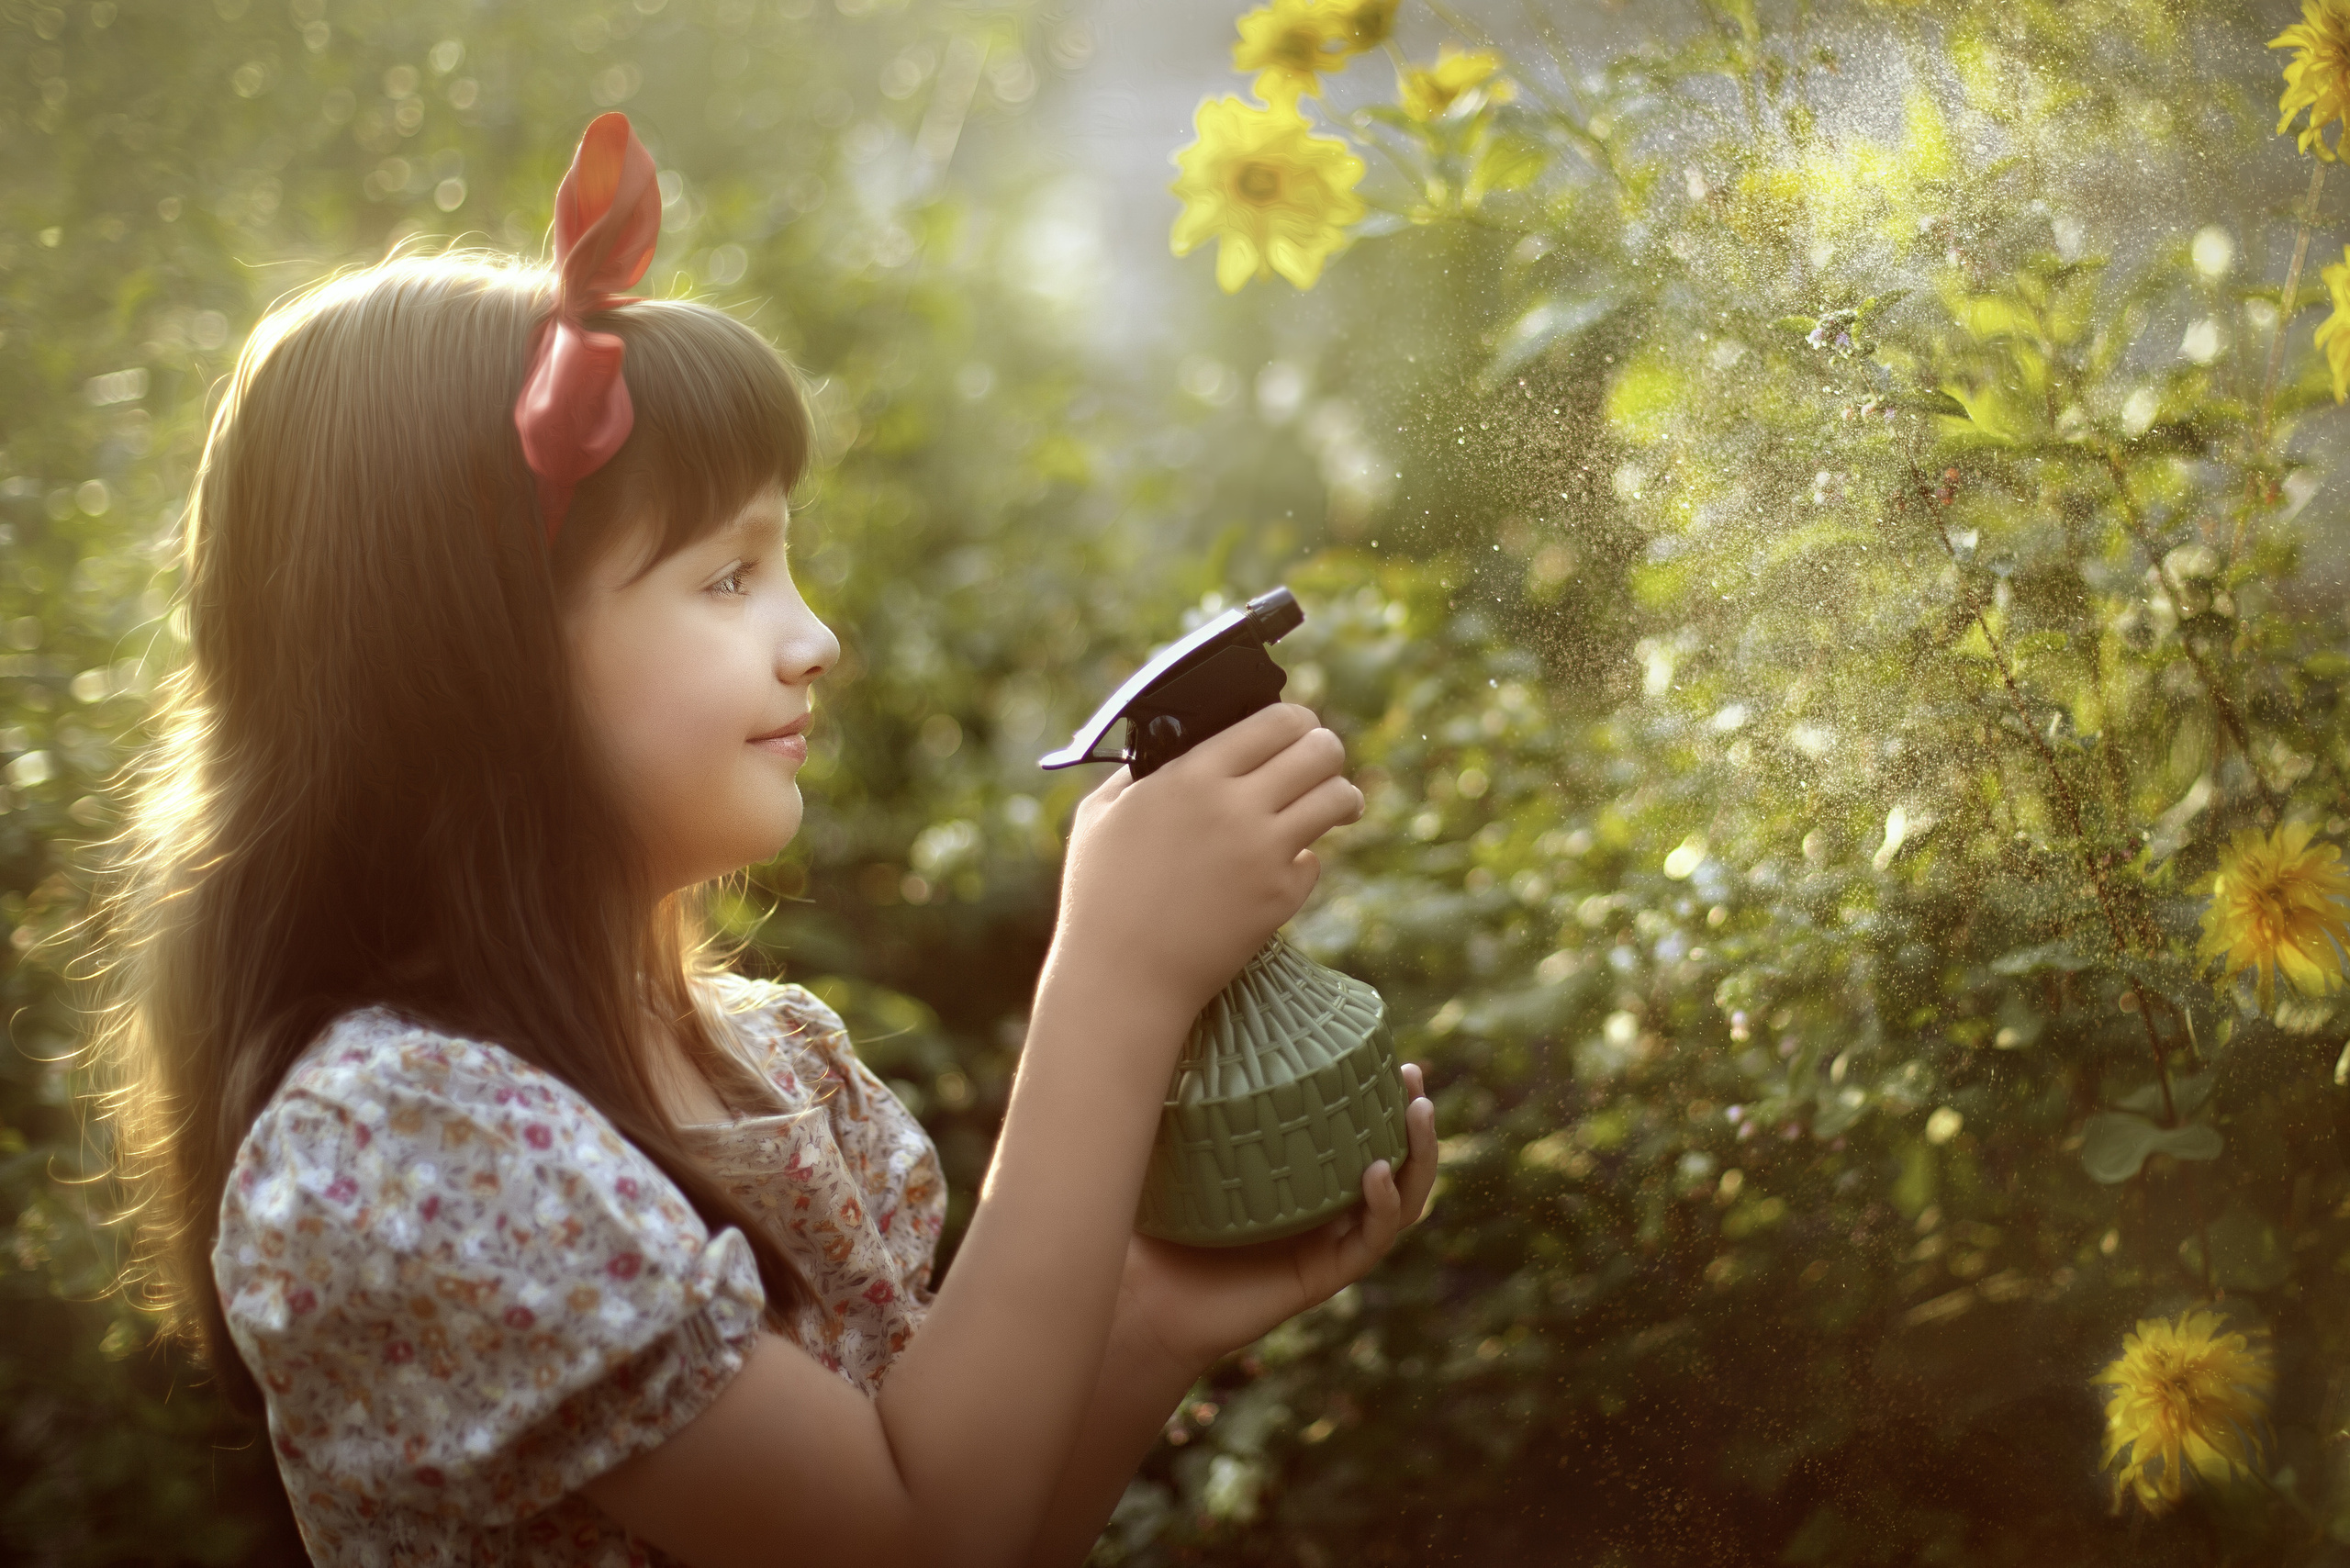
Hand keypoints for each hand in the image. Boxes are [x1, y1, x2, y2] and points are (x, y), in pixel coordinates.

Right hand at [1050, 704, 1363, 1018]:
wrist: (1122, 976)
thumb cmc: (1100, 894)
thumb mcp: (1100, 815)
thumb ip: (1137, 773)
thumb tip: (1167, 748)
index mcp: (1191, 775)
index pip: (1277, 720)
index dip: (1297, 719)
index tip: (1299, 728)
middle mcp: (1236, 807)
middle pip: (1321, 751)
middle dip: (1328, 750)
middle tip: (1322, 760)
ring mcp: (1264, 853)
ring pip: (1337, 799)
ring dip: (1341, 796)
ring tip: (1337, 803)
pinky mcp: (1279, 898)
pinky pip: (1317, 861)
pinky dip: (1306, 858)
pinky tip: (1288, 862)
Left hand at [1111, 1063, 1437, 1377]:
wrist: (1149, 1301)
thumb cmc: (1158, 1222)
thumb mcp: (1178, 1150)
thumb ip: (1190, 1099)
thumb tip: (1186, 1021)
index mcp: (1302, 1180)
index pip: (1356, 1135)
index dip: (1378, 1099)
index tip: (1386, 1053)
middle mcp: (1324, 1210)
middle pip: (1393, 1162)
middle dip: (1413, 1121)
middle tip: (1414, 1078)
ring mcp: (1328, 1243)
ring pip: (1399, 1201)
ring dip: (1417, 1157)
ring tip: (1417, 1114)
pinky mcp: (1324, 1275)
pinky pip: (1370, 1239)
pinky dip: (1382, 1204)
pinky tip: (1377, 1173)